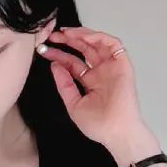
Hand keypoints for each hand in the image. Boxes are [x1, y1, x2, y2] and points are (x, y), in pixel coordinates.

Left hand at [37, 24, 147, 154]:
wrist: (115, 132)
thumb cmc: (97, 125)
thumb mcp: (73, 104)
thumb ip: (64, 84)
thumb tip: (54, 65)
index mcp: (90, 81)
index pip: (73, 63)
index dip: (59, 54)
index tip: (45, 50)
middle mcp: (100, 72)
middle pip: (83, 50)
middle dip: (68, 41)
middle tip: (52, 36)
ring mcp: (111, 67)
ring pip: (97, 43)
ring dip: (82, 35)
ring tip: (66, 33)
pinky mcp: (122, 64)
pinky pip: (113, 44)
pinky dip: (99, 37)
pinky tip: (84, 38)